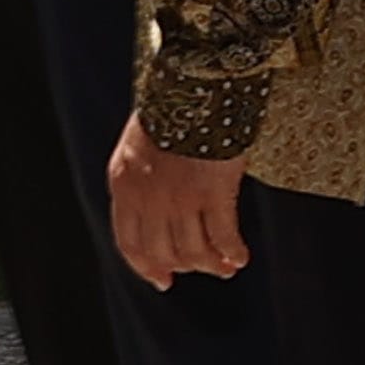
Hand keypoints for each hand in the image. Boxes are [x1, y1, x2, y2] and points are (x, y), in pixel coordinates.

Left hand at [107, 113, 246, 289]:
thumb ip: (140, 181)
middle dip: (185, 267)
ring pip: (194, 251)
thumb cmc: (170, 109)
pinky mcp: (212, 192)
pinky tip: (241, 256)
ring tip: (227, 267)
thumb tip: (157, 215)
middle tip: (204, 269)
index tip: (163, 281)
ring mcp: (179, 198)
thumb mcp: (138, 147)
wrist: (194, 83)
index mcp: (123, 185)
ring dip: (212, 265)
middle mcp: (147, 197)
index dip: (146, 267)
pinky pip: (223, 236)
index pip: (129, 243)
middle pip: (163, 252)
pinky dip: (233, 252)